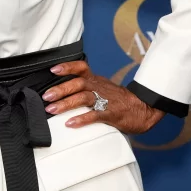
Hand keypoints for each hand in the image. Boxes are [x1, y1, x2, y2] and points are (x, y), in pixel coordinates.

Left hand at [43, 60, 164, 134]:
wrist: (143, 108)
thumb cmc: (119, 100)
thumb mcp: (102, 88)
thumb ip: (85, 88)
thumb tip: (62, 93)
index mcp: (96, 81)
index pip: (81, 68)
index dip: (67, 67)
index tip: (53, 69)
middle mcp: (99, 88)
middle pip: (78, 84)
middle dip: (61, 89)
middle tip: (46, 96)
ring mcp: (105, 100)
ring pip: (84, 98)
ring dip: (66, 103)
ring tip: (52, 109)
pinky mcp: (111, 114)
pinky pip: (95, 115)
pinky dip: (82, 119)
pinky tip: (70, 123)